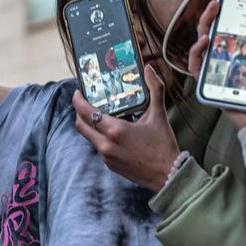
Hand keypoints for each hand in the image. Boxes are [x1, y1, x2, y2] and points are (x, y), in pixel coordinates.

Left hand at [73, 64, 180, 190]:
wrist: (168, 176)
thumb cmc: (163, 146)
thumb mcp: (159, 115)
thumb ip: (155, 89)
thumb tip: (149, 69)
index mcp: (114, 130)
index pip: (85, 112)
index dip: (78, 100)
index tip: (79, 91)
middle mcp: (105, 144)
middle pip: (80, 125)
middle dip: (79, 111)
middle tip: (86, 101)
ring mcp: (106, 156)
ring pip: (88, 136)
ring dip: (89, 124)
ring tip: (99, 113)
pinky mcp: (109, 165)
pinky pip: (98, 146)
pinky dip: (99, 136)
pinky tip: (111, 130)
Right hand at [186, 0, 245, 130]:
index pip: (237, 22)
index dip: (232, 2)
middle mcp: (233, 58)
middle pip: (217, 27)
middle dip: (215, 4)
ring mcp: (221, 71)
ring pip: (204, 42)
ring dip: (206, 22)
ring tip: (216, 7)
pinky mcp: (212, 85)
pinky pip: (198, 67)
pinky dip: (197, 52)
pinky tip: (205, 40)